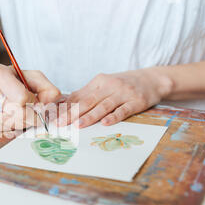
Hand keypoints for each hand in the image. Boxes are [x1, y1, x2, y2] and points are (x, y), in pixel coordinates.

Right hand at [0, 64, 60, 131]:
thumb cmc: (13, 81)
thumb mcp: (33, 77)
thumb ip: (47, 88)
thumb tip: (53, 101)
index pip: (21, 98)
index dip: (34, 103)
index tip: (37, 103)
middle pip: (16, 114)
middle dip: (31, 115)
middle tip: (34, 112)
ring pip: (11, 124)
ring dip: (23, 122)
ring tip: (23, 112)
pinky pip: (5, 131)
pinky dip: (14, 127)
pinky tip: (14, 118)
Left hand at [57, 68, 172, 127]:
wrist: (152, 79)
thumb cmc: (123, 85)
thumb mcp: (104, 85)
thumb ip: (86, 94)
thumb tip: (64, 105)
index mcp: (98, 82)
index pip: (78, 96)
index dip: (64, 107)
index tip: (53, 117)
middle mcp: (109, 86)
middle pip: (87, 101)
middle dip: (72, 113)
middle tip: (60, 123)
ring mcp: (123, 94)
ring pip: (103, 106)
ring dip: (90, 116)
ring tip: (78, 125)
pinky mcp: (136, 102)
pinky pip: (123, 110)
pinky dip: (114, 116)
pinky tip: (105, 123)